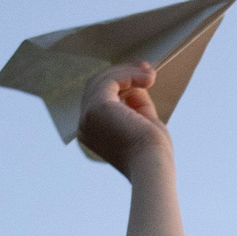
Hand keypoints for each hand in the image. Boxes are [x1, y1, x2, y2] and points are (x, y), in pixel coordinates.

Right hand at [74, 61, 170, 175]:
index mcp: (91, 131)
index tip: (143, 76)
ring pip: (103, 80)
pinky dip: (129, 74)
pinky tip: (148, 78)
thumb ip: (136, 104)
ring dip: (129, 72)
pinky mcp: (96, 107)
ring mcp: (87, 116)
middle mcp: (84, 124)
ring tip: (151, 75)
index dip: (120, 84)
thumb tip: (137, 84)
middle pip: (98, 86)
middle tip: (147, 69)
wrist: (151, 165)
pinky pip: (110, 80)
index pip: (100, 99)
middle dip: (124, 74)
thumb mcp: (143, 123)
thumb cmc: (152, 152)